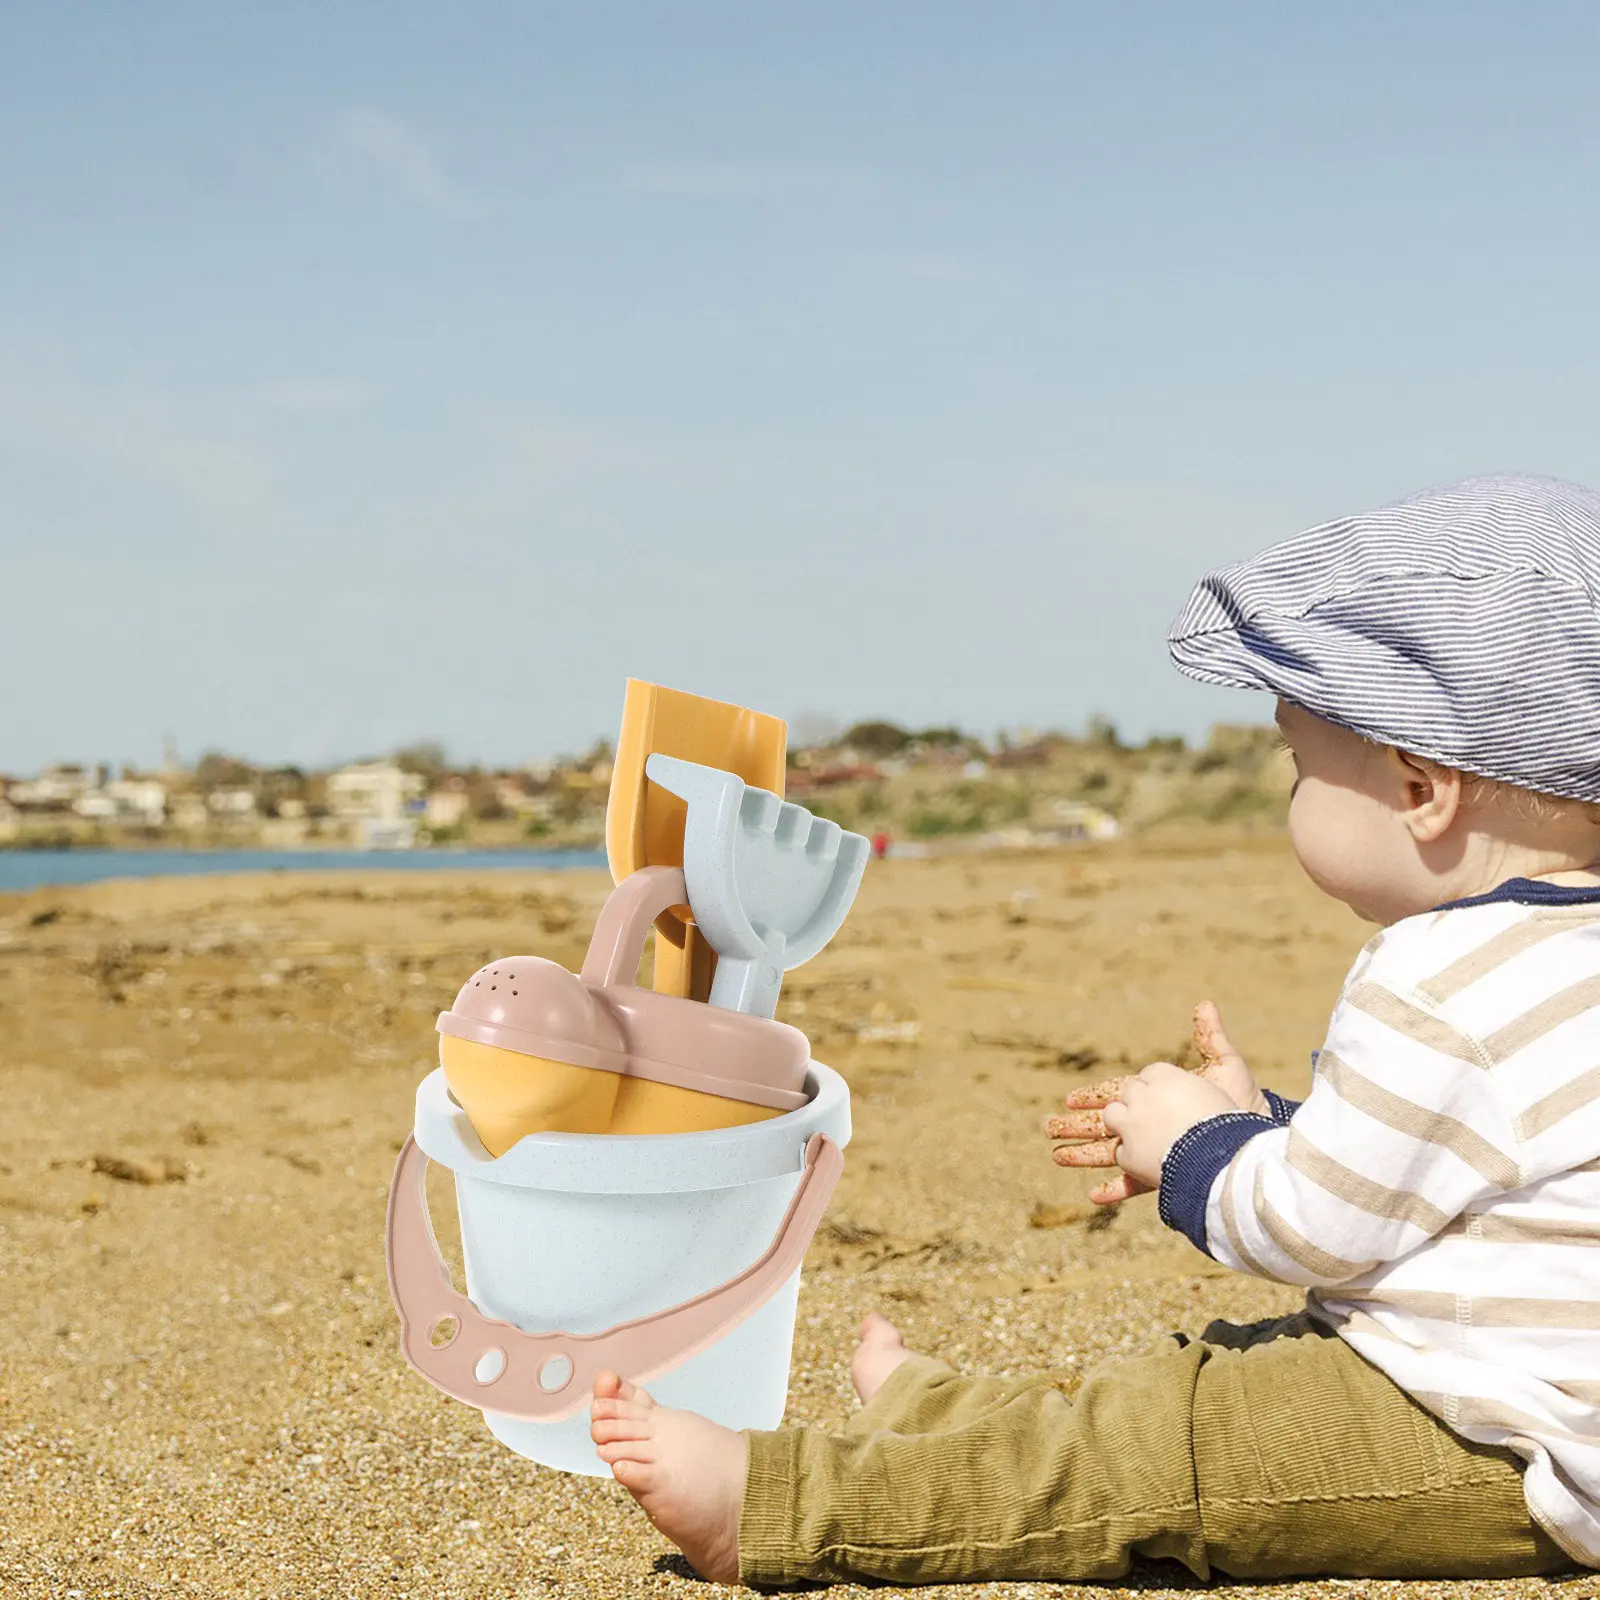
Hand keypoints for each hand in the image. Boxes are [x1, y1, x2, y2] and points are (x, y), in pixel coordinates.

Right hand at [1044, 1002, 1264, 1202]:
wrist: (1260, 1139)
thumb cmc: (1245, 1102)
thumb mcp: (1226, 1066)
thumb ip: (1210, 1037)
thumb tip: (1204, 1004)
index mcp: (1160, 1099)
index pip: (1117, 1095)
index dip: (1092, 1097)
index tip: (1069, 1099)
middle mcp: (1154, 1125)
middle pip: (1106, 1125)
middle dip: (1075, 1126)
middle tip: (1046, 1127)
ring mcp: (1158, 1151)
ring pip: (1111, 1154)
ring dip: (1083, 1155)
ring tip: (1056, 1157)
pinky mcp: (1167, 1174)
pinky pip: (1135, 1184)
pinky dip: (1113, 1189)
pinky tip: (1092, 1196)